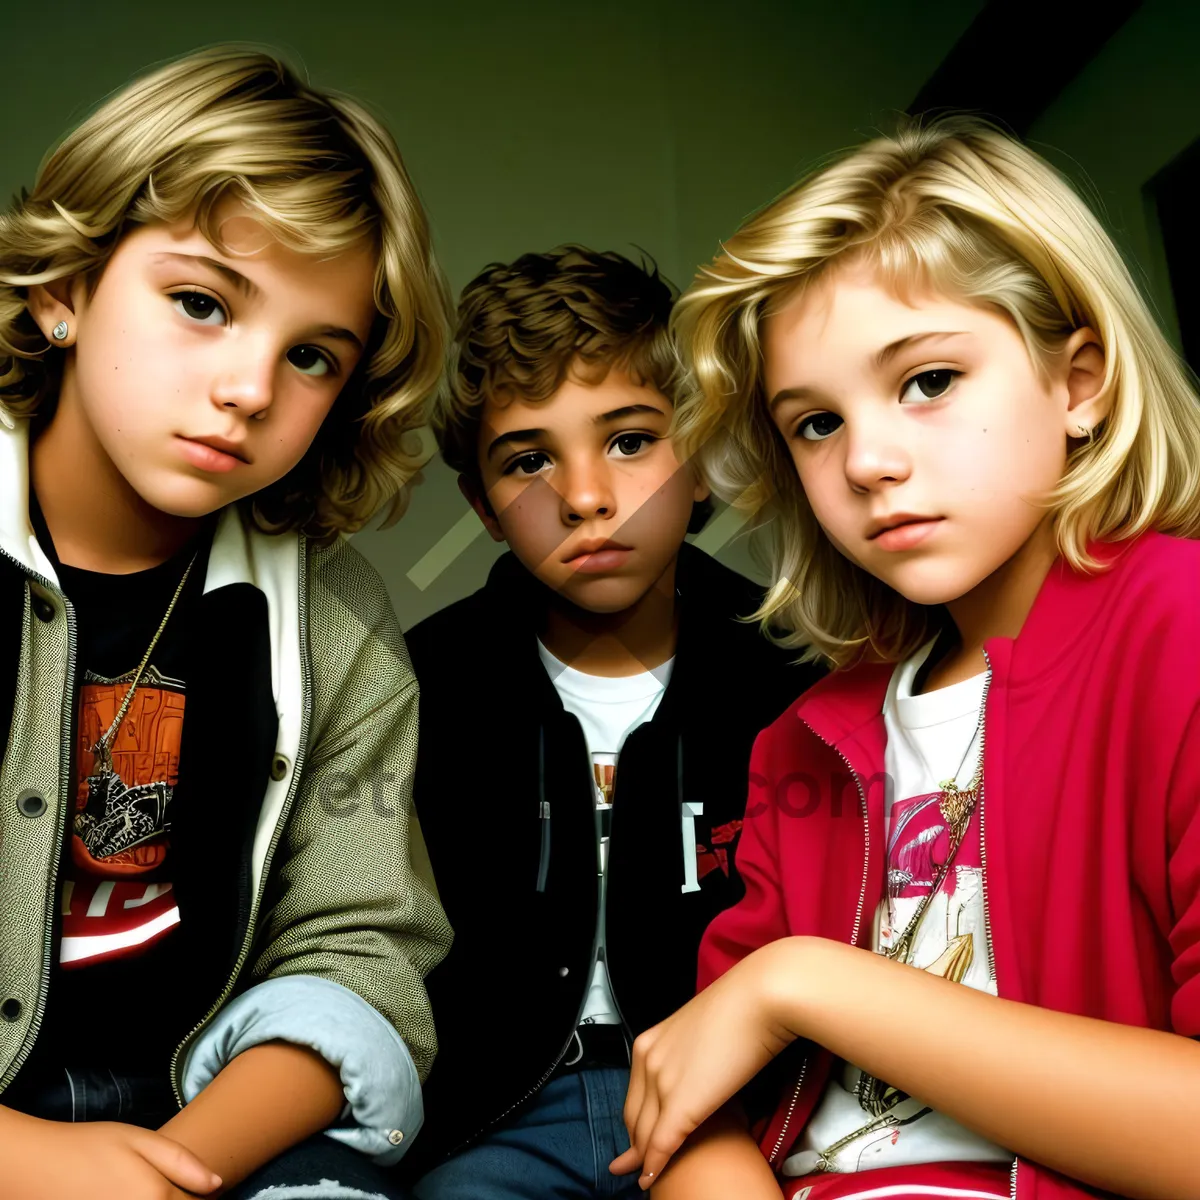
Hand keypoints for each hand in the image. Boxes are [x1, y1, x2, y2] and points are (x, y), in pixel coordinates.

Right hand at [2, 1110, 222, 1199]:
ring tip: (141, 1190)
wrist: (33, 1166)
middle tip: (163, 1187)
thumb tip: (218, 1184)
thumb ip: (182, 1162)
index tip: (197, 1187)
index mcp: (154, 1197)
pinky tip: (124, 1197)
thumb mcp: (139, 1140)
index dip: (201, 1197)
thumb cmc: (88, 1147)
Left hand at [611, 939, 800, 1187]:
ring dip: (645, 1159)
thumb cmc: (742, 1008)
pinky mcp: (682, 1104)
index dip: (635, 1121)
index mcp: (650, 1041)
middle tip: (635, 1168)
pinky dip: (655, 1166)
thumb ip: (690, 1053)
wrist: (761, 998)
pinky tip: (651, 1181)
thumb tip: (698, 1070)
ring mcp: (662, 1082)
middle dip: (635, 1144)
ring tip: (648, 1179)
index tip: (635, 1140)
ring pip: (645, 1133)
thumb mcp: (703, 1031)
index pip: (635, 1093)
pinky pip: (662, 1144)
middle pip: (634, 1116)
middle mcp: (648, 1061)